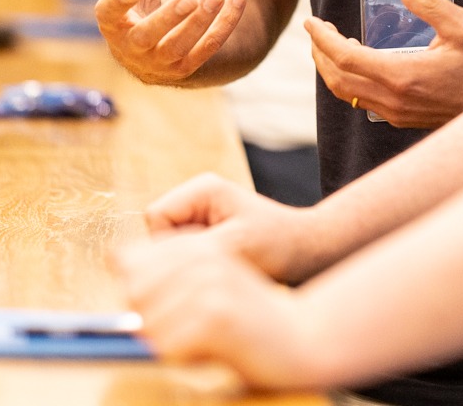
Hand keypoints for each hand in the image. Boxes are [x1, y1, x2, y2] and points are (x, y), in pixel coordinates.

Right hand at [94, 0, 247, 83]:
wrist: (153, 51)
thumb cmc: (136, 7)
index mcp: (114, 24)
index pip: (109, 16)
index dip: (118, 4)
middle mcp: (134, 48)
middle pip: (148, 37)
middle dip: (169, 18)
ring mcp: (162, 62)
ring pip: (182, 46)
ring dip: (201, 22)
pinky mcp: (188, 68)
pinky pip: (209, 49)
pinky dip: (225, 25)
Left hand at [119, 231, 327, 390]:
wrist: (307, 338)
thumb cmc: (253, 321)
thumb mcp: (211, 282)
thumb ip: (170, 271)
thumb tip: (114, 261)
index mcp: (199, 246)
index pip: (128, 260)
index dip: (138, 292)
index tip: (168, 308)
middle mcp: (203, 257)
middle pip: (133, 292)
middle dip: (150, 320)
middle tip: (194, 330)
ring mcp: (210, 284)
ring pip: (147, 323)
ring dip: (170, 343)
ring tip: (208, 340)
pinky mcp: (216, 315)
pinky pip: (167, 345)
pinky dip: (183, 358)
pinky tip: (215, 352)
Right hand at [146, 172, 326, 283]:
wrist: (306, 253)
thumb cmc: (278, 245)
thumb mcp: (236, 247)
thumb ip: (193, 251)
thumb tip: (156, 266)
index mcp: (202, 189)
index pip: (156, 216)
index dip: (169, 245)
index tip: (202, 262)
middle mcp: (195, 199)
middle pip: (158, 233)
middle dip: (178, 257)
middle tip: (215, 266)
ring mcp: (198, 218)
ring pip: (166, 249)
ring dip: (188, 266)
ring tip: (222, 269)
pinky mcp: (203, 236)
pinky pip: (180, 259)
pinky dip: (195, 271)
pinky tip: (222, 273)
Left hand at [308, 0, 462, 128]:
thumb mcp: (462, 26)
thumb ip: (429, 3)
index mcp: (402, 76)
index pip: (345, 58)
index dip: (322, 39)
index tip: (312, 21)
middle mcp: (393, 99)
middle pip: (338, 78)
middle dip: (320, 53)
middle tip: (316, 30)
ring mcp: (395, 112)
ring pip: (347, 94)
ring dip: (331, 68)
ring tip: (331, 44)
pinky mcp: (400, 118)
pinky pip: (362, 101)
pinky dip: (348, 81)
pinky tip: (358, 63)